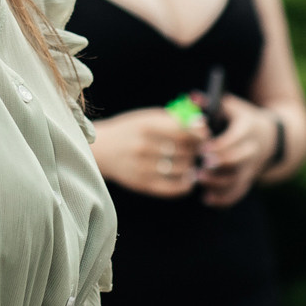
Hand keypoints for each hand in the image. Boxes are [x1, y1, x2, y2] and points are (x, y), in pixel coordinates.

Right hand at [91, 107, 205, 197]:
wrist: (101, 149)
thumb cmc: (130, 130)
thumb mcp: (148, 117)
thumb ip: (174, 119)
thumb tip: (202, 123)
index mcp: (146, 126)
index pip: (184, 132)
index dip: (199, 134)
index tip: (203, 135)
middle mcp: (144, 147)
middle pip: (185, 151)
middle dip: (197, 150)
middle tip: (200, 149)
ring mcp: (143, 167)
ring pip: (181, 169)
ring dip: (192, 165)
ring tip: (192, 161)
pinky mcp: (142, 184)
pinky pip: (172, 188)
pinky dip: (185, 184)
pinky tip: (188, 178)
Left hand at [196, 95, 278, 206]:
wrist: (271, 138)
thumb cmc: (243, 119)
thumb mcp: (233, 107)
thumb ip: (212, 102)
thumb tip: (192, 96)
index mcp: (248, 129)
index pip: (234, 139)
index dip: (218, 145)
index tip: (201, 147)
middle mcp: (252, 150)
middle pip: (237, 161)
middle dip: (217, 165)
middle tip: (198, 166)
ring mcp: (251, 168)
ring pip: (236, 180)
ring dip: (217, 183)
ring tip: (198, 179)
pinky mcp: (247, 181)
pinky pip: (237, 194)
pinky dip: (223, 200)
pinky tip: (207, 199)